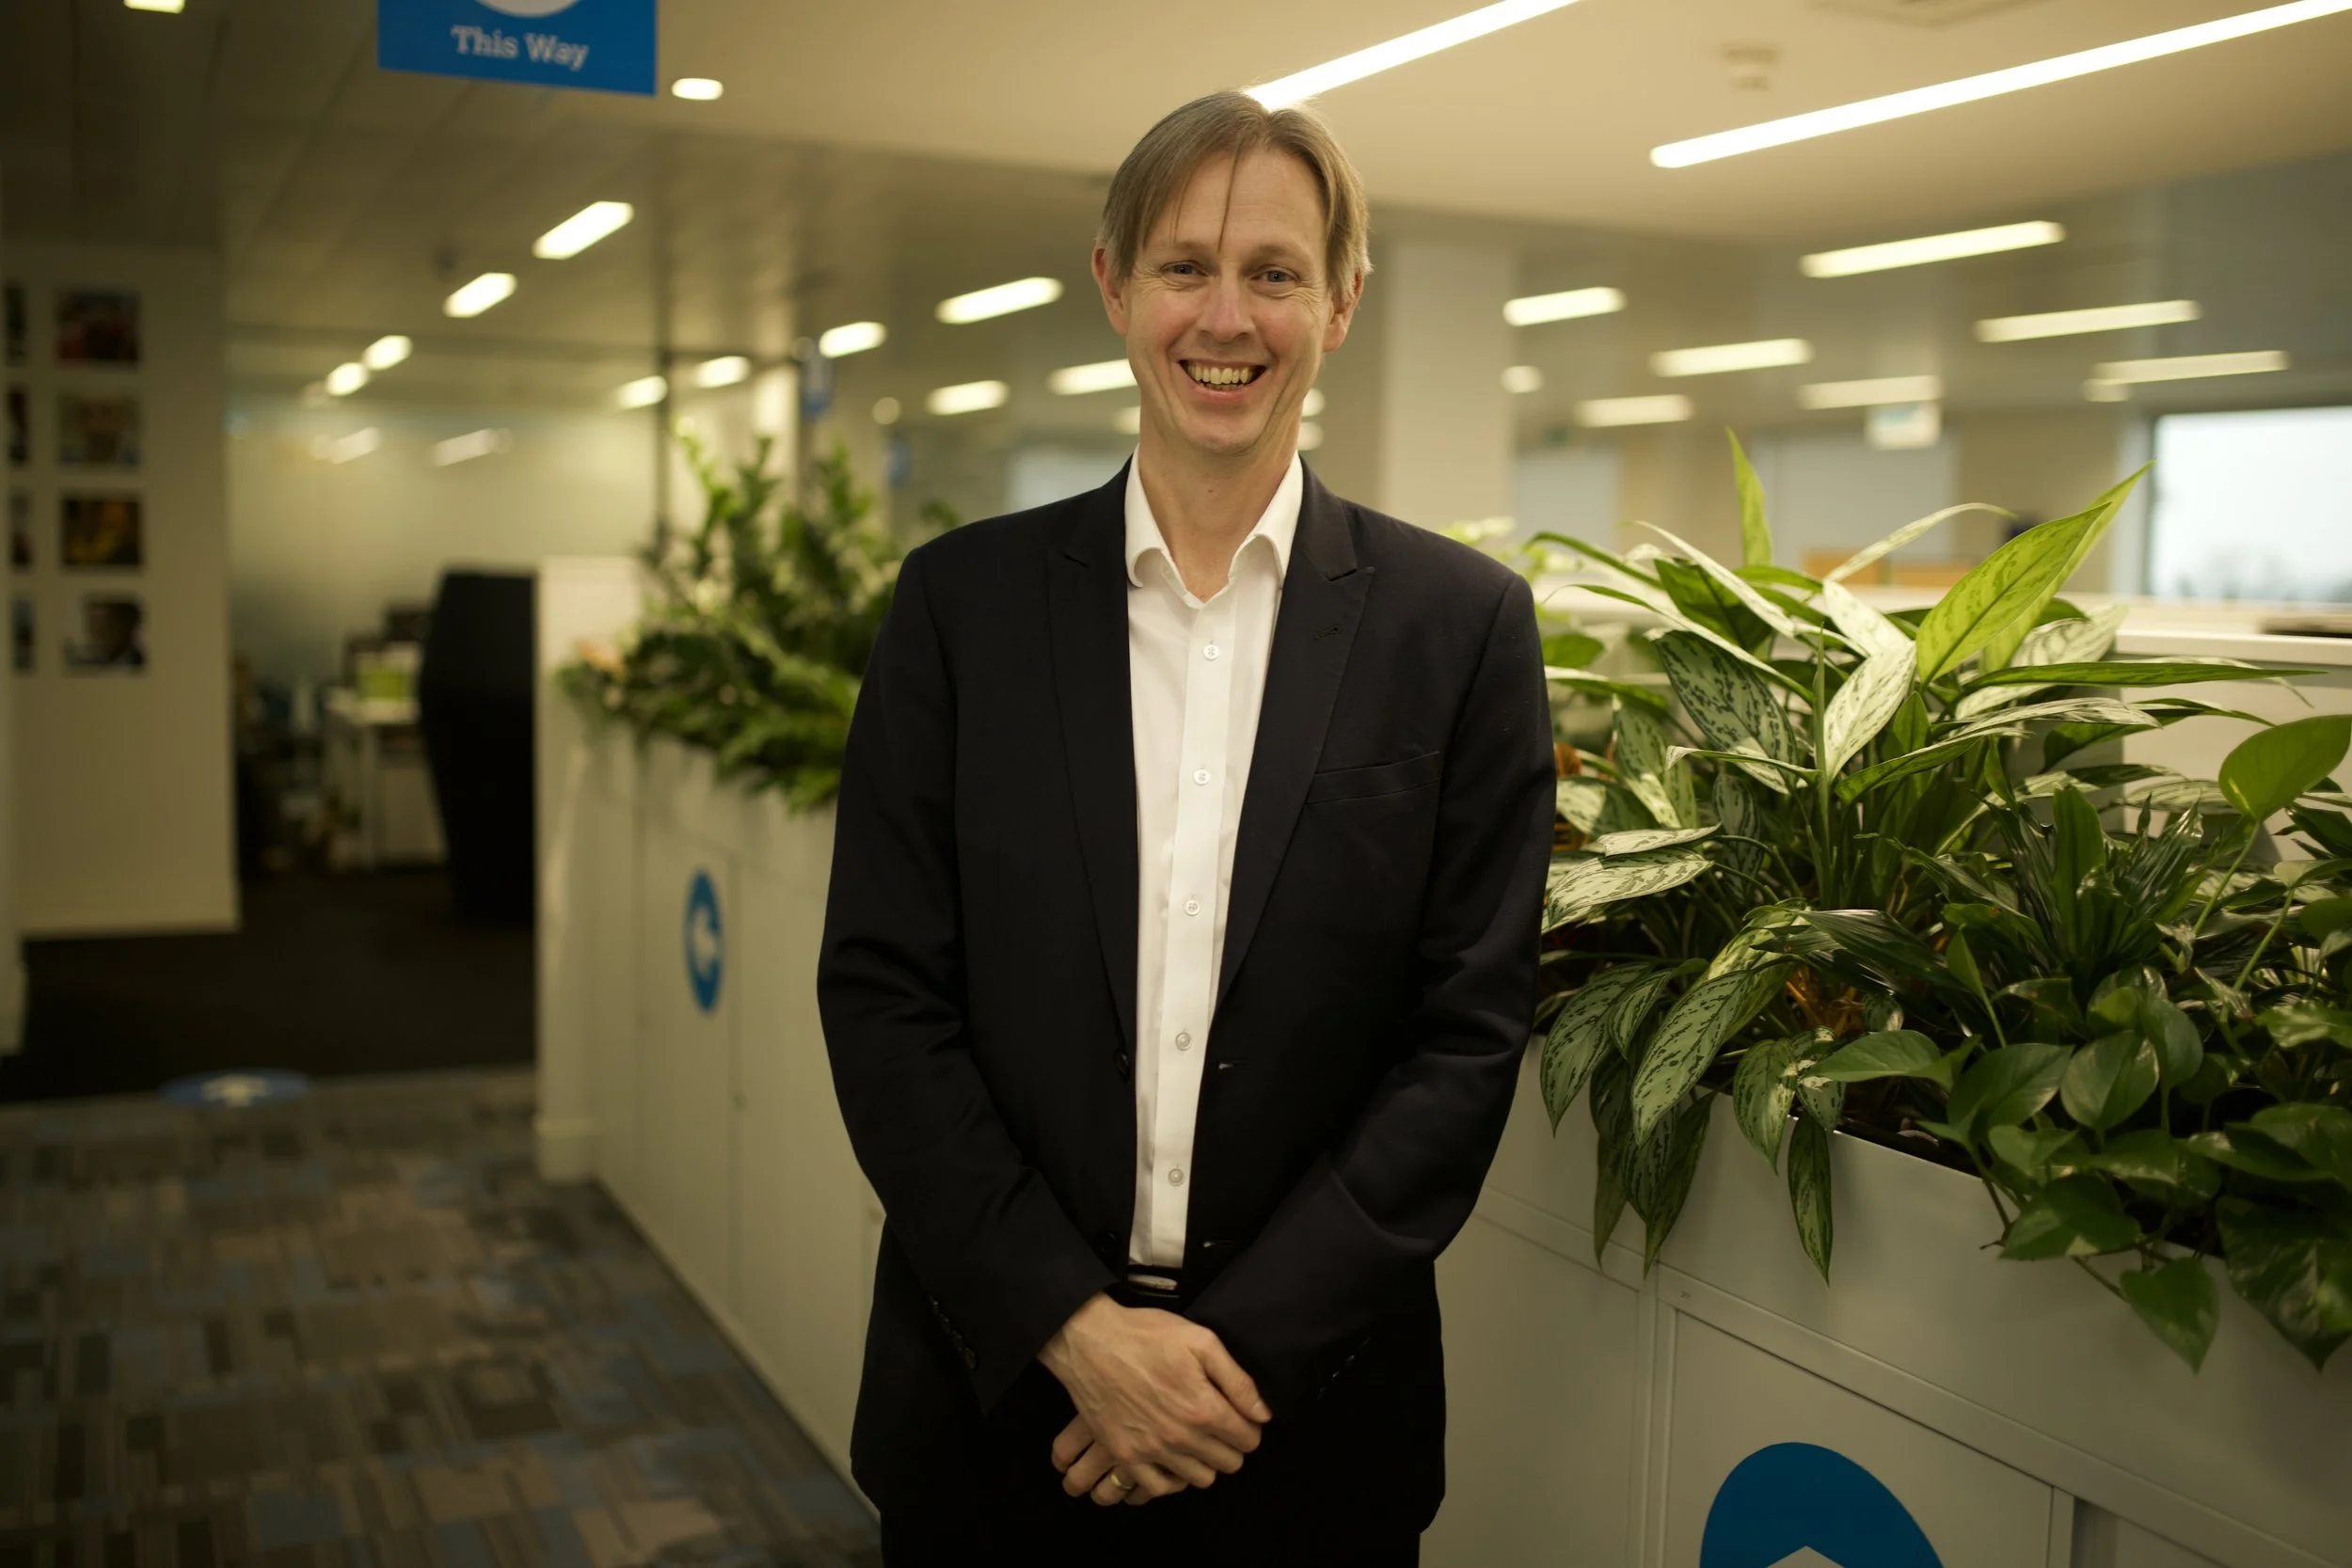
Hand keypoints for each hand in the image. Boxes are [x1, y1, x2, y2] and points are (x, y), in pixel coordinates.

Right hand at [1037, 1293, 1271, 1505]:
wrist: (1091, 1342)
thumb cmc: (1148, 1335)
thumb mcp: (1202, 1341)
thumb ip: (1238, 1380)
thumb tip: (1263, 1414)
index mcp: (1204, 1408)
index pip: (1248, 1439)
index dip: (1250, 1427)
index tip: (1239, 1415)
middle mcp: (1181, 1437)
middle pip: (1229, 1463)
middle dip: (1232, 1445)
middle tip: (1220, 1426)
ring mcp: (1152, 1451)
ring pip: (1200, 1479)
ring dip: (1205, 1462)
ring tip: (1197, 1440)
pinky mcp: (1126, 1456)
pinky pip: (1160, 1488)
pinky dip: (1172, 1478)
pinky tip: (1172, 1458)